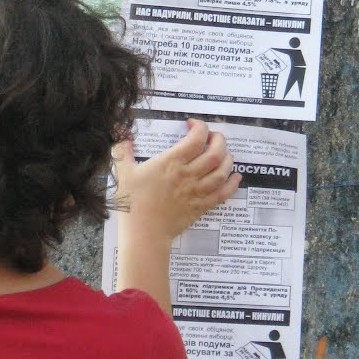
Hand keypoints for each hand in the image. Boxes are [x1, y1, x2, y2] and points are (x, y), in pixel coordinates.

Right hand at [112, 119, 239, 244]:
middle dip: (218, 140)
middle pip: (215, 152)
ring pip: (222, 171)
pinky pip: (223, 194)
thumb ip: (122, 151)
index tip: (192, 124)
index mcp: (170, 163)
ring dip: (227, 159)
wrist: (143, 234)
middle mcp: (188, 175)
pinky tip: (235, 177)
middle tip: (212, 137)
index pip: (196, 139)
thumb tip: (122, 134)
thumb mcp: (123, 174)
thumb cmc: (132, 204)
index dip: (200, 126)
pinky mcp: (201, 207)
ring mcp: (197, 192)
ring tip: (223, 153)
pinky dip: (232, 184)